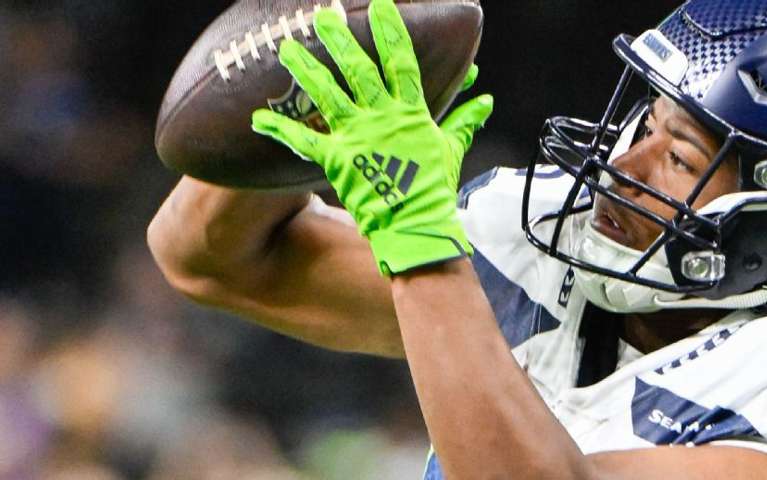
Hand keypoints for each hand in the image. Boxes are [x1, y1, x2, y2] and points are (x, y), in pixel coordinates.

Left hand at [252, 0, 492, 274]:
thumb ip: (465, 120)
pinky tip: (258, 117)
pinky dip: (281, 129)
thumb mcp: (452, 148)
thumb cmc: (435, 187)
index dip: (391, 33)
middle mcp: (382, 118)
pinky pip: (305, 141)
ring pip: (328, 95)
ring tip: (286, 47)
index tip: (380, 6)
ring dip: (306, 70)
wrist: (416, 222)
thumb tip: (485, 100)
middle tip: (322, 15)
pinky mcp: (337, 159)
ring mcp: (358, 137)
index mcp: (411, 112)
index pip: (401, 63)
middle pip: (358, 71)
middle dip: (340, 40)